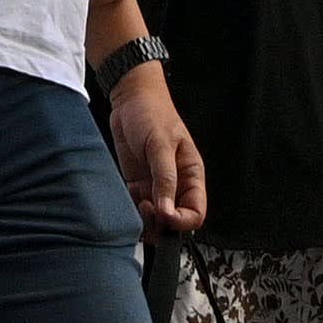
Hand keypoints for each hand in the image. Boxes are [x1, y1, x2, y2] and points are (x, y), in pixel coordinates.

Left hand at [106, 63, 206, 237]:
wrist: (129, 98)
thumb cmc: (152, 113)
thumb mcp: (160, 145)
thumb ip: (165, 179)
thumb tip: (168, 211)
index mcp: (191, 175)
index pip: (196, 213)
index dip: (181, 221)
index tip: (164, 215)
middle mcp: (175, 184)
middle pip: (175, 222)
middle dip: (161, 224)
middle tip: (146, 210)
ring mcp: (155, 186)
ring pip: (155, 219)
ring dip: (145, 220)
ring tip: (135, 204)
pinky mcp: (137, 184)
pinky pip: (136, 209)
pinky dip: (131, 211)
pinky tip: (126, 199)